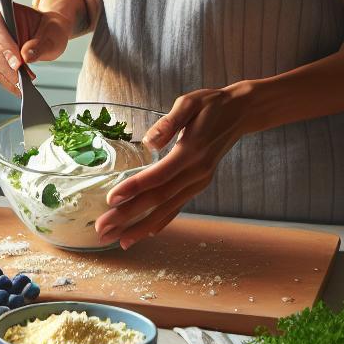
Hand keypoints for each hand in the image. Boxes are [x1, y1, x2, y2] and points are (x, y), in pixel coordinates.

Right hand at [0, 3, 72, 97]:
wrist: (50, 33)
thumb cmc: (50, 29)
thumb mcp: (52, 33)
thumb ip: (40, 44)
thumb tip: (26, 56)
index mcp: (5, 13)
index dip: (4, 46)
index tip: (17, 62)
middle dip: (7, 66)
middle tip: (22, 78)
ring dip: (9, 76)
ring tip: (26, 83)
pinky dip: (9, 82)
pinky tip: (21, 86)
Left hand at [96, 82, 262, 248]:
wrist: (240, 113)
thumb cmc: (210, 105)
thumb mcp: (190, 103)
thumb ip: (170, 121)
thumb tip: (150, 141)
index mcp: (191, 152)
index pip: (158, 175)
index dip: (134, 188)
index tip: (111, 199)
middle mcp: (196, 173)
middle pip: (158, 199)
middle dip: (129, 216)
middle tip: (103, 229)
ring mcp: (198, 182)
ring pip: (167, 209)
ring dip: (141, 227)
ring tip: (118, 241)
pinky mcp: (198, 184)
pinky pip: (178, 207)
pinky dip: (162, 222)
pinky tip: (146, 234)